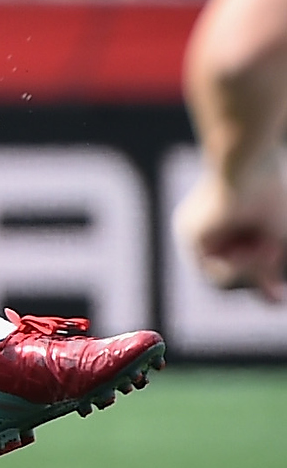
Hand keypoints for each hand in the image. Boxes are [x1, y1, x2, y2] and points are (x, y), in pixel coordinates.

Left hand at [174, 159, 286, 301]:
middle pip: (233, 271)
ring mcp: (197, 231)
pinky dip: (240, 265)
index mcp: (229, 221)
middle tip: (272, 261)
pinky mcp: (190, 233)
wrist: (249, 164)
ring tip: (265, 244)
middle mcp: (209, 227)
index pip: (239, 260)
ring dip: (253, 267)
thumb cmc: (272, 193)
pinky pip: (215, 271)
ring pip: (224, 277)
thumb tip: (273, 302)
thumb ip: (268, 269)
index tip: (277, 299)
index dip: (259, 280)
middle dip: (257, 270)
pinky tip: (249, 246)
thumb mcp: (275, 238)